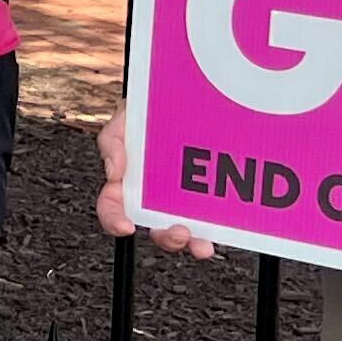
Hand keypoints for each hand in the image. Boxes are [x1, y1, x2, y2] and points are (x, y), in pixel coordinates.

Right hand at [96, 112, 225, 258]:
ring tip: (202, 243)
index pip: (113, 207)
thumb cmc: (151, 110)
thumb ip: (112, 141)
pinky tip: (229, 226)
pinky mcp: (211, 196)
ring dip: (193, 242)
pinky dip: (222, 228)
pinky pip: (216, 218)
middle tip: (179, 232)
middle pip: (155, 228)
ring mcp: (184, 198)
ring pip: (187, 230)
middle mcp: (155, 197)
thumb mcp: (125, 118)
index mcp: (128, 183)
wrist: (183, 97)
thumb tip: (114, 172)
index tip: (126, 226)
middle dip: (167, 238)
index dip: (114, 220)